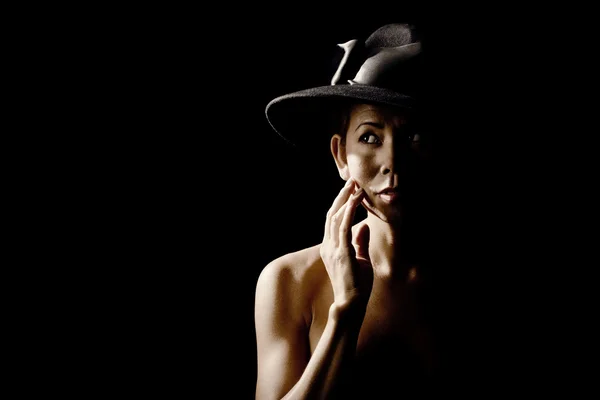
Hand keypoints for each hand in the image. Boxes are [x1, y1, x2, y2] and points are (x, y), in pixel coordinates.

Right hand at [320, 179, 372, 311]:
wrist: (350, 304)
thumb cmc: (356, 286)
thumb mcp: (360, 259)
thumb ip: (360, 242)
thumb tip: (363, 225)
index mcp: (331, 247)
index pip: (333, 220)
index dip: (341, 204)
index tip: (351, 191)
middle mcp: (328, 245)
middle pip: (332, 214)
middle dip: (342, 196)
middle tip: (352, 181)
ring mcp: (333, 248)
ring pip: (336, 217)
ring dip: (346, 199)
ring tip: (355, 186)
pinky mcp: (341, 252)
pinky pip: (343, 226)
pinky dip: (350, 211)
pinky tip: (356, 200)